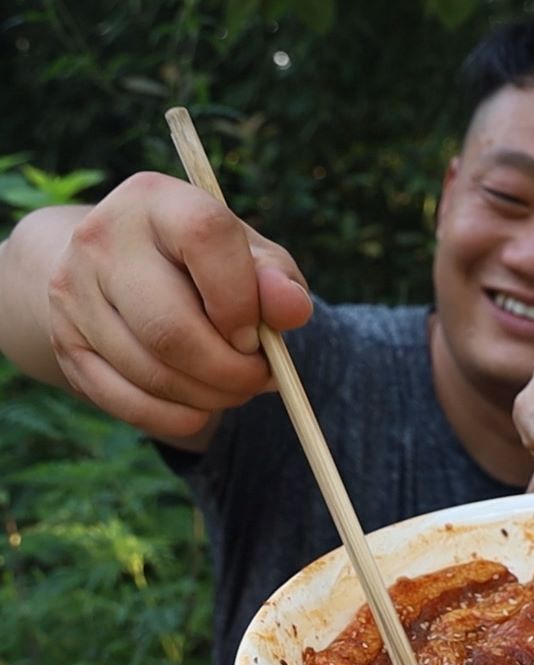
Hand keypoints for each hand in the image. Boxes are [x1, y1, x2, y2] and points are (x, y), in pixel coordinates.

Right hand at [44, 172, 311, 441]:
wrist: (116, 268)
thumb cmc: (203, 262)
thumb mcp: (249, 255)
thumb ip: (277, 279)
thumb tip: (292, 308)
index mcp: (155, 200)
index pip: (205, 237)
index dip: (242, 299)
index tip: (258, 335)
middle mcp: (101, 239)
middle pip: (170, 328)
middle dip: (231, 370)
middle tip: (260, 377)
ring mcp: (72, 292)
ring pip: (151, 371)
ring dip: (210, 396)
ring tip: (235, 387)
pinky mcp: (64, 342)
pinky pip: (126, 402)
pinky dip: (176, 417)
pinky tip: (200, 407)